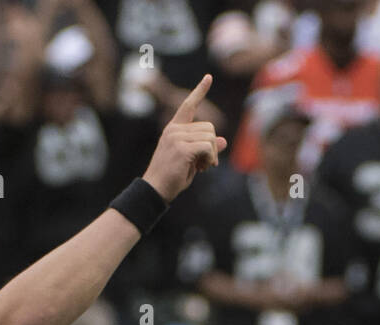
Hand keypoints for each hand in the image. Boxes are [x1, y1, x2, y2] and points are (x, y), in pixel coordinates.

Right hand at [142, 76, 226, 202]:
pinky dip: (210, 159)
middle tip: (206, 164)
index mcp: (173, 129)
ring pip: (210, 137)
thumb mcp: (191, 160)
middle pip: (209, 128)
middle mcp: (174, 130)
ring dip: (212, 155)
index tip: (208, 77)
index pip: (188, 105)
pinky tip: (203, 168)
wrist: (154, 190)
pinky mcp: (182, 149)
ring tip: (202, 167)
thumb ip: (205, 149)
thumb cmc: (171, 178)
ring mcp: (177, 138)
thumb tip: (224, 141)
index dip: (200, 91)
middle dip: (213, 147)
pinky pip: (208, 147)